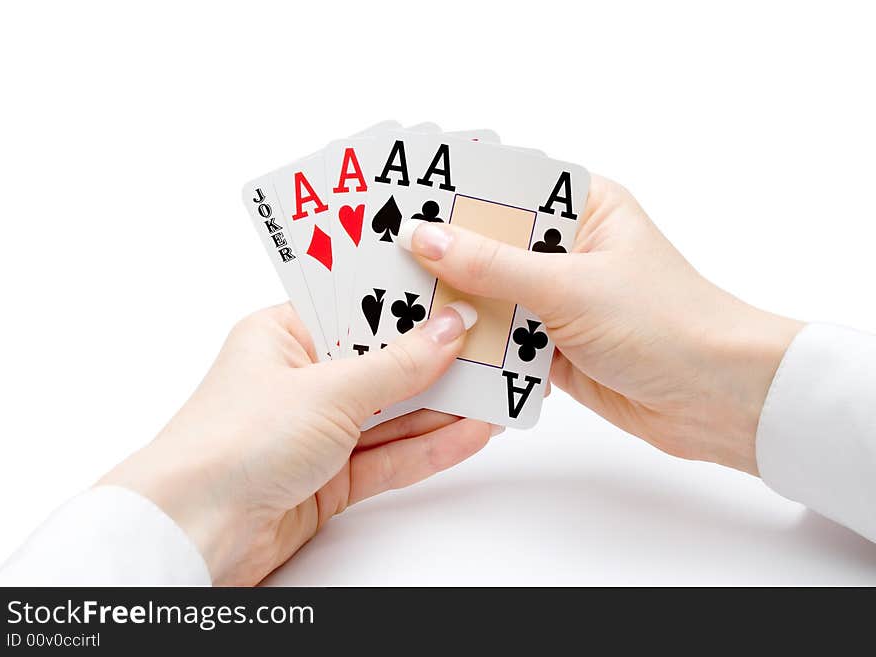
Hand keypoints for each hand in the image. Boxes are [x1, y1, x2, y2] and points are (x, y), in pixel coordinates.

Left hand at [100, 302, 491, 585]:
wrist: (194, 533)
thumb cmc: (231, 444)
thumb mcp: (327, 389)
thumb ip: (397, 365)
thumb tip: (448, 329)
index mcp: (282, 337)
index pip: (358, 310)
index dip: (409, 305)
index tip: (458, 294)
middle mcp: (299, 382)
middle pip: (382, 364)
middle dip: (437, 359)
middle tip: (493, 344)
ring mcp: (316, 434)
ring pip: (392, 414)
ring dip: (443, 406)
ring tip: (500, 390)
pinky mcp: (330, 481)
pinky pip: (390, 457)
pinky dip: (430, 447)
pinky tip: (473, 433)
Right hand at [398, 175, 802, 474]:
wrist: (717, 400)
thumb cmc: (666, 323)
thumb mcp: (570, 286)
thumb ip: (494, 265)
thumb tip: (425, 237)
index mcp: (585, 208)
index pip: (506, 189)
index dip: (454, 196)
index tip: (399, 202)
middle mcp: (570, 248)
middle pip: (491, 245)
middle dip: (445, 259)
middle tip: (383, 262)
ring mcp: (561, 298)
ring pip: (492, 296)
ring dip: (458, 308)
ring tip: (397, 309)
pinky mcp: (555, 344)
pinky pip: (503, 341)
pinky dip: (478, 349)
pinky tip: (436, 351)